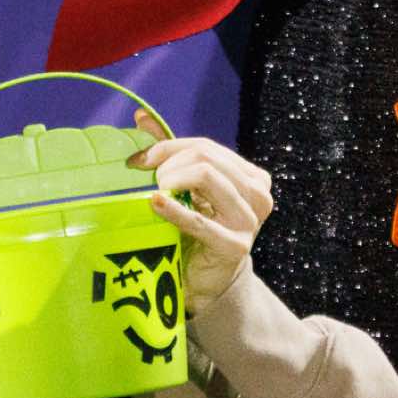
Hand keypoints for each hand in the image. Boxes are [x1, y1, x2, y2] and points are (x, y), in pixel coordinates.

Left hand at [130, 111, 273, 317]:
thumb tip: (140, 117)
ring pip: (207, 177)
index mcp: (252, 177)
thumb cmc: (196, 232)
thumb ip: (170, 154)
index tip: (139, 161)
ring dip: (171, 180)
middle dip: (169, 163)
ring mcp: (250, 220)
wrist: (208, 281)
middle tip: (147, 179)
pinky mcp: (234, 245)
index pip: (206, 147)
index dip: (168, 148)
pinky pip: (199, 220)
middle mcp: (258, 194)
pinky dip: (173, 209)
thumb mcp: (188, 189)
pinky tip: (154, 203)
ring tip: (154, 192)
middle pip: (207, 158)